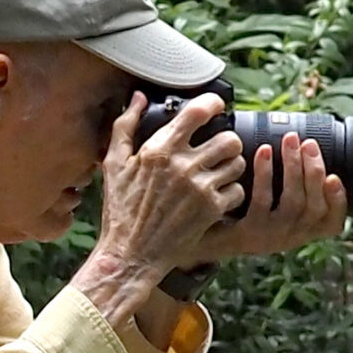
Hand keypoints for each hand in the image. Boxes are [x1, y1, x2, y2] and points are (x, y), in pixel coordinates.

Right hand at [71, 92, 243, 326]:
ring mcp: (200, 189)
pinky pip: (237, 191)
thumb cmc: (121, 211)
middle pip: (229, 137)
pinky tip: (218, 196)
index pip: (199, 111)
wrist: (130, 255)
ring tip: (221, 172)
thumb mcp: (114, 165)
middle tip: (220, 148)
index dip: (214, 104)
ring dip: (232, 166)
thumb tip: (139, 98)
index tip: (216, 107)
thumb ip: (125, 126)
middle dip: (228, 141)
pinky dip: (232, 193)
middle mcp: (183, 166)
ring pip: (237, 163)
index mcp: (160, 150)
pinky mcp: (211, 211)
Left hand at [194, 131, 348, 259]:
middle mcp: (289, 238)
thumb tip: (307, 150)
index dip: (338, 201)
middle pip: (313, 207)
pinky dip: (265, 173)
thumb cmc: (242, 214)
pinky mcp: (247, 232)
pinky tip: (264, 151)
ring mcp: (269, 237)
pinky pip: (262, 201)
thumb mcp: (274, 209)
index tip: (335, 176)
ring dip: (293, 167)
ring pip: (293, 202)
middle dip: (314, 170)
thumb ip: (294, 190)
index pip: (331, 223)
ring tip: (289, 140)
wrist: (202, 237)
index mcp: (301, 232)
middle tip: (308, 142)